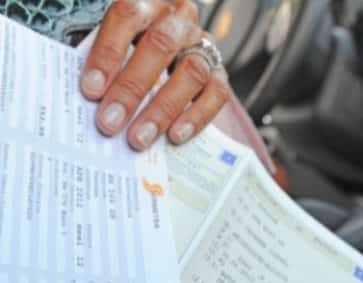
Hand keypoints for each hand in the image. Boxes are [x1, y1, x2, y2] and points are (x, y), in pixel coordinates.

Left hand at [80, 0, 228, 149]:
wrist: (173, 62)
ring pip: (191, 71)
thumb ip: (106, 66)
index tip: (91, 90)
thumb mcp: (116, 49)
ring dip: (162, 109)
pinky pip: (216, 94)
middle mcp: (179, 19)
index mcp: (147, 2)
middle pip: (161, 45)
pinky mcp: (220, 74)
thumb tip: (91, 99)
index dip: (108, 53)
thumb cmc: (132, 56)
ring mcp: (203, 46)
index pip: (127, 15)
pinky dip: (195, 117)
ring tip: (139, 138)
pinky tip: (175, 136)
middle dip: (132, 88)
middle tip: (110, 122)